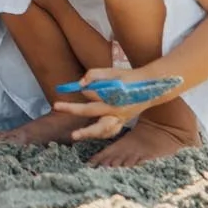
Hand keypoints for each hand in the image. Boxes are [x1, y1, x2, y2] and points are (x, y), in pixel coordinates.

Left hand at [51, 66, 174, 139]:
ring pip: (103, 129)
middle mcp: (116, 109)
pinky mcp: (123, 122)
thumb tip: (80, 84)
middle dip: (73, 109)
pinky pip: (111, 131)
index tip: (75, 87)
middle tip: (56, 107)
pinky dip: (101, 134)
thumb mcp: (112, 71)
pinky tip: (91, 135)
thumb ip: (94, 75)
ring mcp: (120, 117)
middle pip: (92, 112)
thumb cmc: (128, 77)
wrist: (151, 87)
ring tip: (75, 136)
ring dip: (89, 133)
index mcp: (113, 94)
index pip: (92, 93)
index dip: (84, 90)